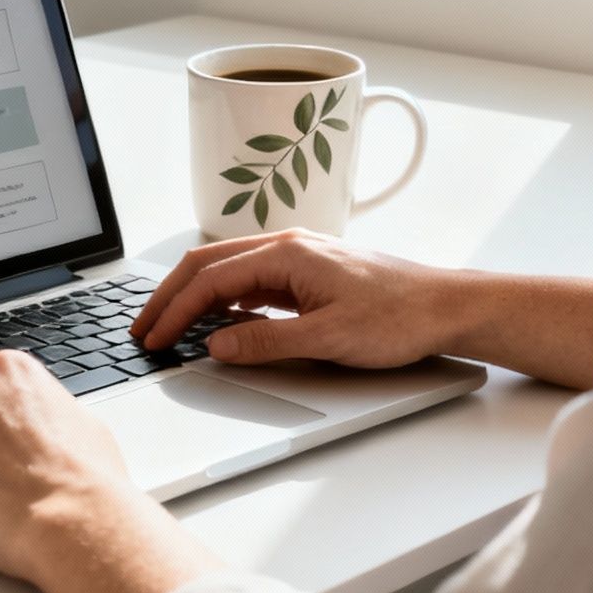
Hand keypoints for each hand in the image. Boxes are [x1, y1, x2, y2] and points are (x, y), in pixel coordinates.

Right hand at [130, 229, 592, 388]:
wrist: (448, 306)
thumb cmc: (399, 317)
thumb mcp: (328, 339)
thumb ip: (266, 342)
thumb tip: (215, 346)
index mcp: (285, 254)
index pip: (209, 280)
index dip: (174, 312)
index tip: (153, 339)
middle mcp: (286, 246)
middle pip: (207, 265)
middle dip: (169, 297)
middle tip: (143, 329)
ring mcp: (298, 256)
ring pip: (226, 268)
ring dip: (193, 295)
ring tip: (170, 324)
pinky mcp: (309, 271)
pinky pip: (250, 279)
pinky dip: (222, 297)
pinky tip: (219, 321)